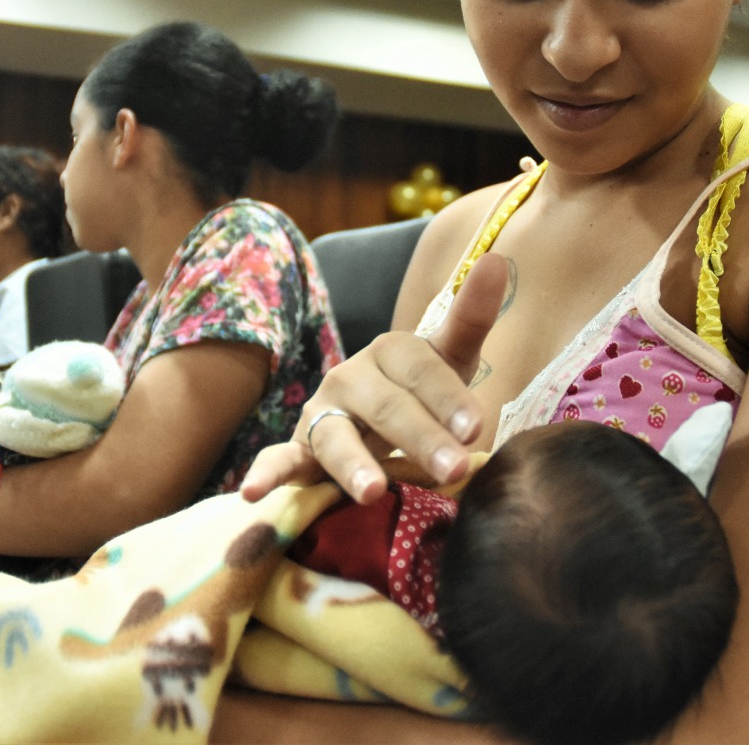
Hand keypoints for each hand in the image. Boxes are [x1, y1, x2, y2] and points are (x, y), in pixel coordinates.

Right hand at [240, 253, 506, 504]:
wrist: (377, 426)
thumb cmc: (421, 395)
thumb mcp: (450, 358)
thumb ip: (470, 316)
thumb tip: (498, 258)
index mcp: (393, 352)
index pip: (421, 369)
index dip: (447, 398)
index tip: (474, 429)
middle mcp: (352, 377)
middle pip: (386, 407)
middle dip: (420, 438)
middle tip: (453, 468)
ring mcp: (322, 413)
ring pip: (337, 436)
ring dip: (353, 464)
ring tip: (374, 491)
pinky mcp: (299, 449)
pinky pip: (280, 459)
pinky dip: (264, 472)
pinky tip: (250, 491)